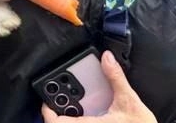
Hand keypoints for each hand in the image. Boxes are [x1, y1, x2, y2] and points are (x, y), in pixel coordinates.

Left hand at [41, 52, 156, 122]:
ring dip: (68, 117)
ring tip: (72, 104)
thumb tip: (107, 58)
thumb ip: (116, 79)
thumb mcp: (129, 100)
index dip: (47, 111)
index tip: (46, 100)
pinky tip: (87, 111)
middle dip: (57, 112)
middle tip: (59, 98)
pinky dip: (79, 119)